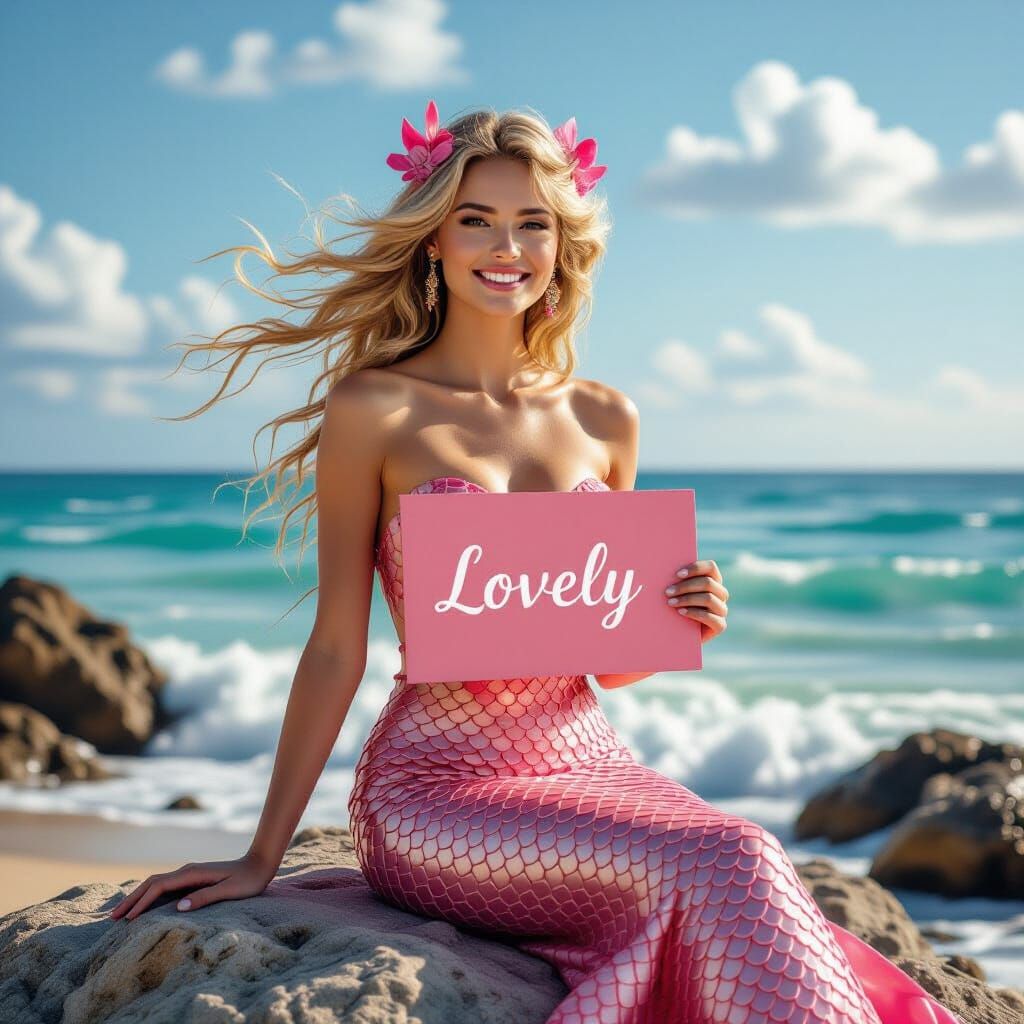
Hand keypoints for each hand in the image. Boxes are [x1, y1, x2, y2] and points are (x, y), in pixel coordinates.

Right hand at [108, 851, 276, 920]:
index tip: (128, 919)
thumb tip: (179, 906)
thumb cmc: (247, 881)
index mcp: (192, 873)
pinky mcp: (192, 879)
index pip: (159, 887)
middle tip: (112, 918)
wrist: (260, 864)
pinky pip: (165, 887)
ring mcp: (188, 873)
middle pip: (151, 883)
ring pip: (156, 883)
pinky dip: (149, 895)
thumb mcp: (229, 891)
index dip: (141, 902)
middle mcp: (187, 871)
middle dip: (131, 899)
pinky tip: (144, 905)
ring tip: (122, 914)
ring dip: (138, 897)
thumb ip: (205, 897)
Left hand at [665, 558, 728, 643]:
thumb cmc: (676, 606)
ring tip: (670, 602)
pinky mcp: (720, 625)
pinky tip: (680, 612)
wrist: (679, 633)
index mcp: (713, 580)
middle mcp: (721, 594)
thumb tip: (665, 569)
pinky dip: (694, 613)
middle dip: (685, 586)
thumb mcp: (677, 591)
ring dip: (687, 599)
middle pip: (708, 583)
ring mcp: (722, 610)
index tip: (677, 574)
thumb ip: (677, 579)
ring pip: (708, 598)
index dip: (695, 568)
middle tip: (667, 592)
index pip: (711, 567)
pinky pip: (710, 617)